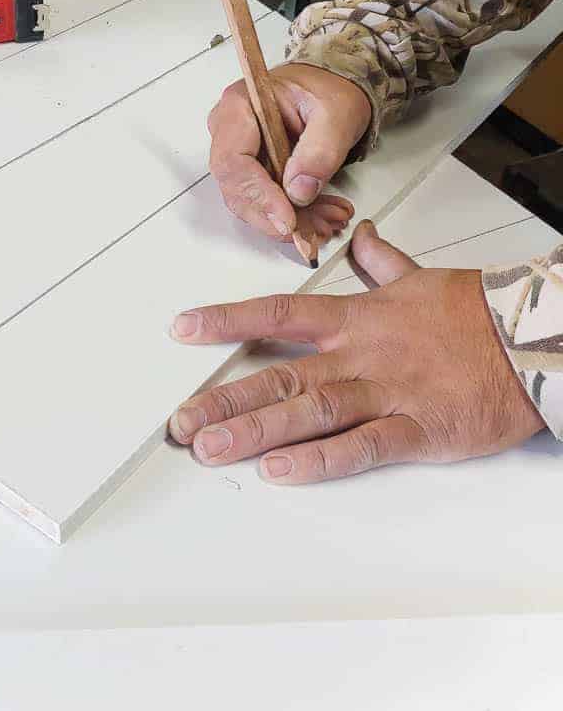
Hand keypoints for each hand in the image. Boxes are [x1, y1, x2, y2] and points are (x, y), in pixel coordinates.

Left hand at [168, 221, 542, 482]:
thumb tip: (362, 238)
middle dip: (225, 398)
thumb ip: (381, 263)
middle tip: (182, 422)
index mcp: (356, 317)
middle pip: (279, 374)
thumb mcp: (419, 278)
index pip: (278, 313)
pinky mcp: (418, 429)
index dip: (226, 320)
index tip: (183, 328)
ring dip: (256, 432)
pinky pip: (363, 446)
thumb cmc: (475, 313)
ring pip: (310, 410)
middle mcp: (360, 354)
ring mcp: (386, 391)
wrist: (534, 338)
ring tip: (211, 449)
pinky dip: (322, 459)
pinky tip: (283, 472)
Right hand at [208, 62, 370, 241]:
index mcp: (240, 106)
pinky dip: (294, 216)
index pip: (233, 161)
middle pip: (236, 188)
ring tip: (326, 221)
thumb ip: (320, 151)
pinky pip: (264, 203)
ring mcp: (240, 153)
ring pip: (250, 202)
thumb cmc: (328, 90)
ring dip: (288, 220)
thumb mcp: (336, 114)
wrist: (332, 89)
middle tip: (310, 231)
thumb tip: (299, 191)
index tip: (286, 218)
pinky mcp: (254, 172)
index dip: (257, 195)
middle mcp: (230, 131)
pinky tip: (319, 216)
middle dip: (274, 216)